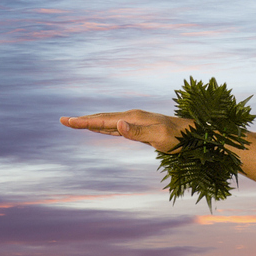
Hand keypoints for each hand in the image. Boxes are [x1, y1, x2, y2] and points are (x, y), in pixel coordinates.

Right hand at [58, 110, 192, 151]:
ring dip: (91, 123)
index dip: (84, 122)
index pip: (103, 119)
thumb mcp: (158, 137)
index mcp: (132, 118)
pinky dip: (103, 127)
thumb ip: (137, 132)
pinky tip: (99, 129)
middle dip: (82, 120)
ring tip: (75, 123)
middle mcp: (131, 117)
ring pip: (107, 122)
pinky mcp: (139, 129)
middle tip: (63, 121)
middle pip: (101, 118)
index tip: (67, 121)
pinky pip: (115, 127)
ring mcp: (135, 122)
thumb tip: (116, 124)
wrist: (193, 134)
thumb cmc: (178, 137)